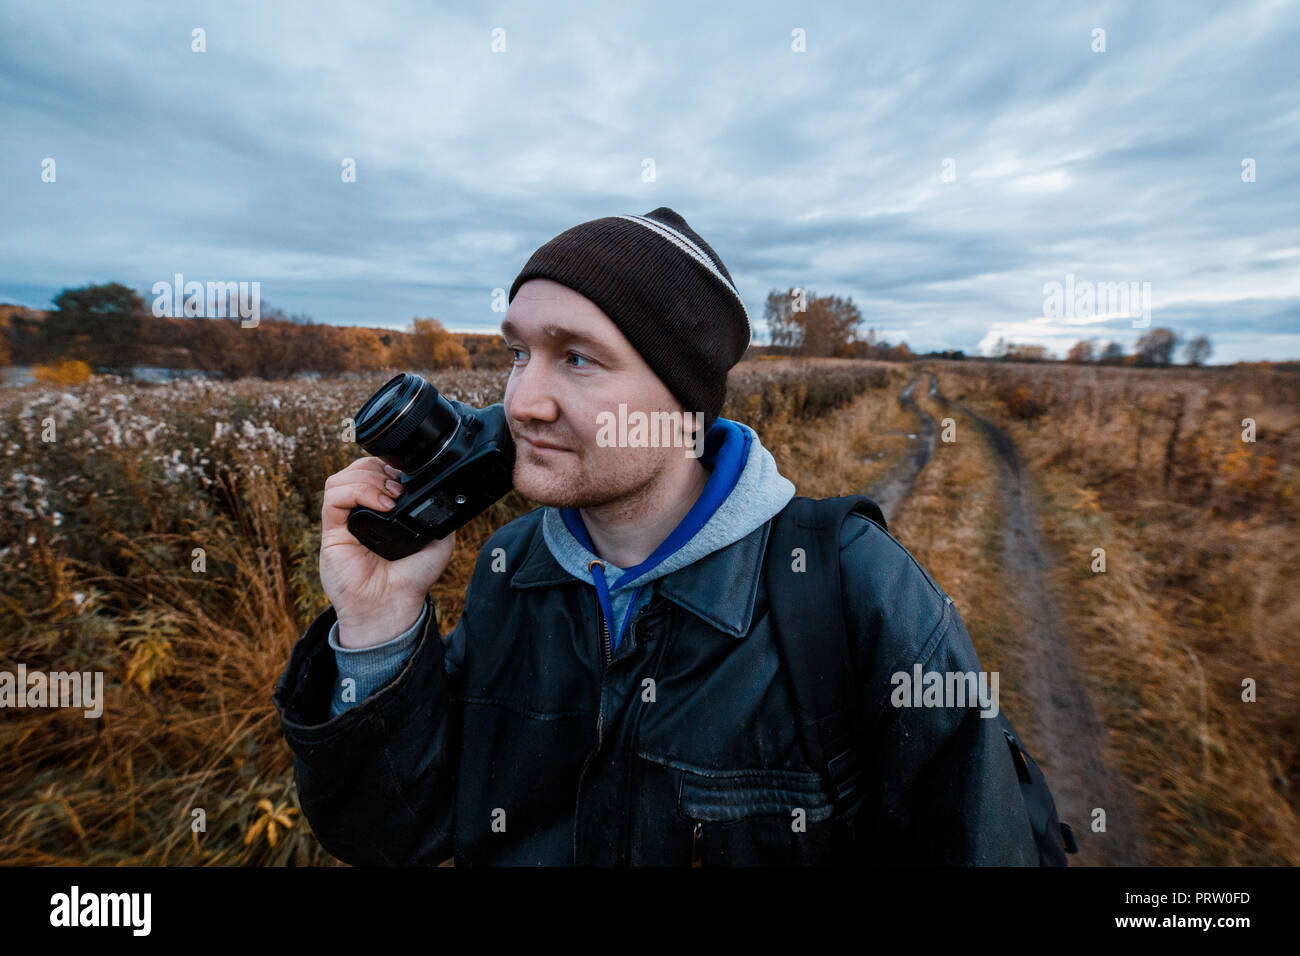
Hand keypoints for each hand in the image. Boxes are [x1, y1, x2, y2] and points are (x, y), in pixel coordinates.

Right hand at [319, 457, 456, 647]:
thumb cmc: (413, 578)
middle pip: (356, 468)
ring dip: (368, 478)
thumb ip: (438, 511)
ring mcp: (343, 521)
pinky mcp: (331, 532)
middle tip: (400, 487)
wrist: (394, 606)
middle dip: (379, 468)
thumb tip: (446, 491)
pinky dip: (357, 491)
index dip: (387, 464)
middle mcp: (359, 512)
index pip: (374, 471)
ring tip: (391, 497)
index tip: (406, 474)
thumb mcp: (438, 539)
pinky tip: (381, 506)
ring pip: (341, 478)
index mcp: (379, 510)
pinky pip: (333, 497)